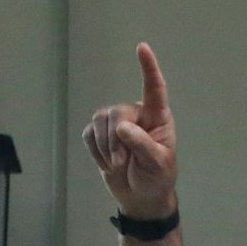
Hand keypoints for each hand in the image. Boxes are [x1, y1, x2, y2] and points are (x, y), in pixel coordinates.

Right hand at [82, 43, 178, 218]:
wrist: (141, 196)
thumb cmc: (156, 178)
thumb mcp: (158, 164)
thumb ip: (142, 145)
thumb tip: (122, 128)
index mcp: (157, 118)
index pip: (154, 89)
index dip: (148, 68)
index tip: (142, 48)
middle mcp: (136, 115)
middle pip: (117, 112)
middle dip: (116, 140)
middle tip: (123, 162)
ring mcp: (116, 123)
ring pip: (100, 122)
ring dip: (106, 148)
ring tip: (119, 165)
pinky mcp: (99, 134)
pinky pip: (88, 135)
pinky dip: (96, 152)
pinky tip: (108, 163)